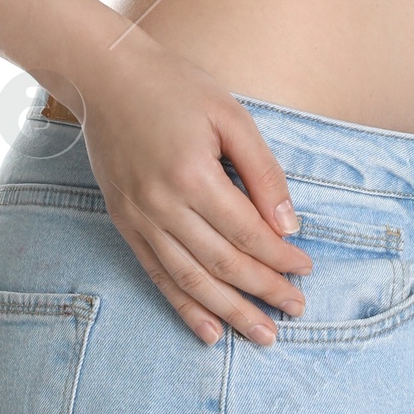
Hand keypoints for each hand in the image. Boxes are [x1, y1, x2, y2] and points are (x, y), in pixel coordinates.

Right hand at [61, 30, 312, 343]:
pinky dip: (184, 308)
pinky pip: (157, 275)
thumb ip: (262, 171)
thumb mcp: (231, 115)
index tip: (306, 269)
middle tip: (297, 310)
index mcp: (193, 175)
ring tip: (263, 335)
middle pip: (222, 264)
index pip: (247, 232)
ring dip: (231, 312)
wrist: (106, 77)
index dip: (280, 256)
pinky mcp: (125, 224)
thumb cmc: (175, 87)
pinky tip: (210, 331)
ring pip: (191, 280)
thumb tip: (289, 226)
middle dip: (265, 291)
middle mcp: (162, 205)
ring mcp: (139, 218)